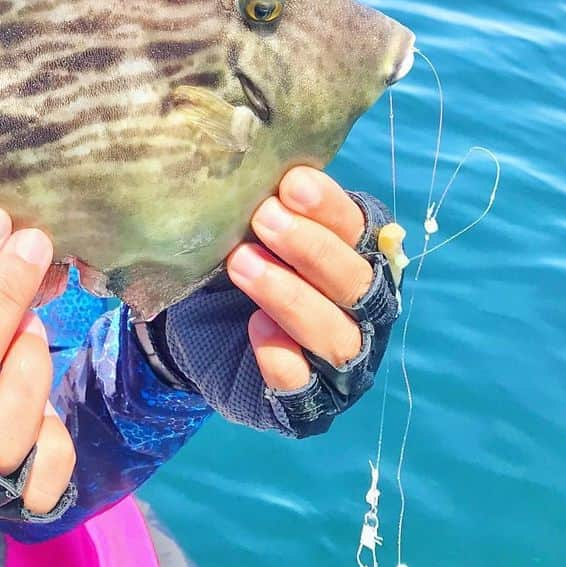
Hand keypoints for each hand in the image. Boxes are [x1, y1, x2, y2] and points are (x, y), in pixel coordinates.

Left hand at [228, 166, 373, 393]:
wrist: (202, 328)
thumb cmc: (242, 257)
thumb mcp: (252, 227)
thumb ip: (267, 203)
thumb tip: (251, 164)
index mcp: (358, 253)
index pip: (360, 227)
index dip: (329, 207)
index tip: (290, 183)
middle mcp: (363, 308)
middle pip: (356, 280)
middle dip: (310, 247)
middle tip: (263, 218)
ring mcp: (342, 360)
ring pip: (338, 334)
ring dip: (291, 297)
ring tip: (242, 264)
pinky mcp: (311, 402)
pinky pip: (306, 387)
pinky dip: (283, 358)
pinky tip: (257, 329)